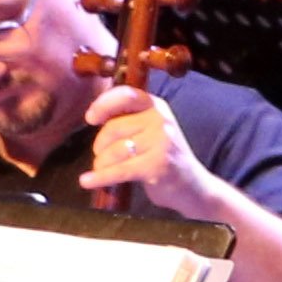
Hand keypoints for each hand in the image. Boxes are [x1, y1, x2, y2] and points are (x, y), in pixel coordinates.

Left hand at [83, 80, 197, 216]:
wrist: (194, 186)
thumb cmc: (166, 157)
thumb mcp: (153, 129)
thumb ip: (130, 119)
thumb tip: (95, 114)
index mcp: (157, 107)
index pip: (126, 95)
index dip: (103, 104)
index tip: (90, 118)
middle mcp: (160, 121)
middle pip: (114, 128)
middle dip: (100, 145)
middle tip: (101, 156)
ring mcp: (161, 143)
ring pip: (114, 151)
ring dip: (101, 164)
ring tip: (102, 170)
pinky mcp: (156, 166)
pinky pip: (119, 171)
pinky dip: (99, 178)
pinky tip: (87, 181)